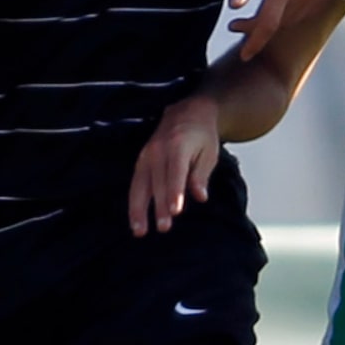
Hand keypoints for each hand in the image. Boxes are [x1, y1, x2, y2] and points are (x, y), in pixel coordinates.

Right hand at [128, 93, 220, 235]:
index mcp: (178, 146)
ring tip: (140, 231)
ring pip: (141, 186)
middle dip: (160, 206)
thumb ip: (201, 175)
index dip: (175, 193)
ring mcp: (146, 156)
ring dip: (139, 209)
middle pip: (158, 183)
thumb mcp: (209, 153)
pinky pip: (135, 185)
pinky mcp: (140, 161)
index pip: (176, 173)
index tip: (175, 211)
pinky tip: (135, 220)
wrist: (186, 113)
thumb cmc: (202, 136)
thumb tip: (200, 196)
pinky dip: (134, 203)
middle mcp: (158, 150)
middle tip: (163, 228)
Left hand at [227, 0, 336, 59]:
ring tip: (260, 9)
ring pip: (290, 22)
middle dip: (257, 28)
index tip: (245, 55)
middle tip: (239, 23)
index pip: (268, 24)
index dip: (255, 42)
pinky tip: (281, 1)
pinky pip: (304, 14)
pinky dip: (289, 13)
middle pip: (278, 25)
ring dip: (274, 21)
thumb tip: (236, 7)